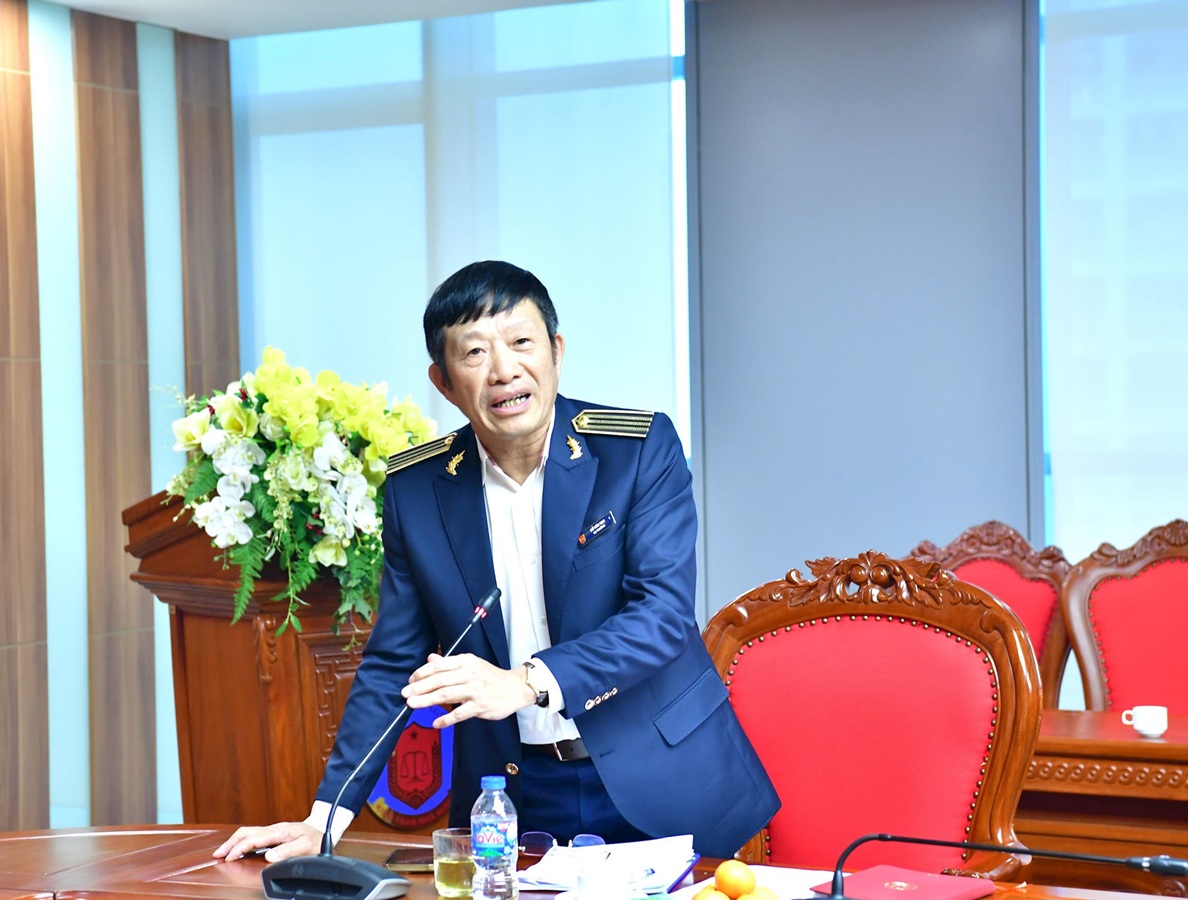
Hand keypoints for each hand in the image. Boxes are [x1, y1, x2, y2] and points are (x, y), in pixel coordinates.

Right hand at [213, 822, 321, 862]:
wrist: (324, 829)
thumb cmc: (316, 838)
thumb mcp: (307, 846)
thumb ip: (288, 851)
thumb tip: (268, 857)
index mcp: (279, 831)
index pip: (253, 839)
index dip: (239, 848)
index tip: (229, 859)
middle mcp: (273, 829)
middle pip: (246, 832)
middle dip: (230, 843)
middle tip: (217, 855)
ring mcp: (272, 831)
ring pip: (247, 833)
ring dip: (233, 842)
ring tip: (222, 853)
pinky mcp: (273, 835)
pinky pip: (253, 837)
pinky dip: (241, 843)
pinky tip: (237, 850)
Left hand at [403, 653, 535, 726]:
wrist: (514, 688)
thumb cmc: (490, 676)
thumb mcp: (471, 664)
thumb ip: (449, 663)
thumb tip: (430, 659)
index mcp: (465, 662)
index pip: (439, 666)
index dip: (422, 673)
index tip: (411, 680)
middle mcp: (469, 674)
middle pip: (440, 680)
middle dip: (420, 687)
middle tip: (405, 694)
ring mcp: (475, 690)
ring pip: (446, 695)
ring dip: (427, 700)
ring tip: (413, 705)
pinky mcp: (480, 706)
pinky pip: (460, 713)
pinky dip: (446, 719)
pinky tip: (436, 722)